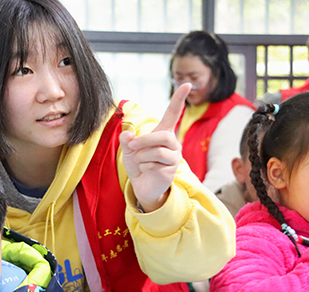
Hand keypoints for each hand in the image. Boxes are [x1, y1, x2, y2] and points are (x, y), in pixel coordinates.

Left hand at [119, 83, 190, 211]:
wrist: (142, 185)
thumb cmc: (138, 164)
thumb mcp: (129, 149)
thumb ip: (127, 140)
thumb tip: (127, 134)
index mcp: (163, 133)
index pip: (173, 113)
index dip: (178, 99)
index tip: (187, 83)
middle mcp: (172, 143)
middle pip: (161, 136)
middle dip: (142, 141)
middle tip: (132, 147)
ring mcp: (174, 157)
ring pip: (156, 151)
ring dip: (141, 157)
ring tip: (141, 163)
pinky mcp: (171, 170)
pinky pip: (153, 165)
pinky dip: (143, 168)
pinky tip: (147, 171)